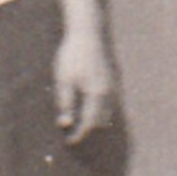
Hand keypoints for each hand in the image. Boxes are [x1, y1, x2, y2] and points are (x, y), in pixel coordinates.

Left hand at [52, 28, 116, 144]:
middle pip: (100, 121)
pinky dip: (98, 109)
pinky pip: (107, 102)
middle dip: (87, 129)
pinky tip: (85, 106)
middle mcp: (108, 93)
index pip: (89, 123)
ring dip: (93, 120)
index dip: (79, 135)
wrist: (88, 33)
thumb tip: (65, 125)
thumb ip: (66, 104)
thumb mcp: (64, 81)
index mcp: (96, 95)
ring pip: (106, 112)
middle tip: (70, 132)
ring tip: (76, 120)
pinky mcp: (111, 80)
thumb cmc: (73, 56)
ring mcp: (112, 86)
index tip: (68, 142)